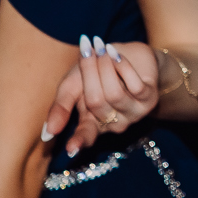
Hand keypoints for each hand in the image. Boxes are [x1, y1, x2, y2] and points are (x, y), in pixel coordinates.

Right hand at [44, 36, 157, 157]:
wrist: (129, 54)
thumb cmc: (97, 71)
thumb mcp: (73, 85)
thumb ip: (61, 106)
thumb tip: (47, 132)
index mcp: (92, 122)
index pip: (85, 135)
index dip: (78, 141)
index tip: (71, 149)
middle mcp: (113, 123)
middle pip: (95, 102)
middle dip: (89, 72)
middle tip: (88, 51)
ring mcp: (133, 113)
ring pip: (114, 94)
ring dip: (106, 66)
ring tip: (103, 48)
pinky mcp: (149, 99)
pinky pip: (134, 85)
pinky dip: (123, 66)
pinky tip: (118, 55)